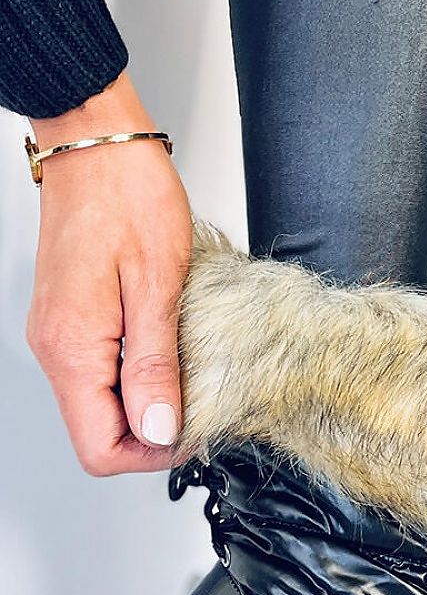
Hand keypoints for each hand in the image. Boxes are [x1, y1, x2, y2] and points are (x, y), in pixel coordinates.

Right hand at [26, 72, 192, 475]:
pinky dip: (138, 370)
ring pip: (101, 402)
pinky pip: (101, 369)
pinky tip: (169, 343)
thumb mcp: (158, 285)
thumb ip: (156, 365)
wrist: (97, 141)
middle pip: (99, 431)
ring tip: (190, 366)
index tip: (195, 430)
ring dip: (148, 397)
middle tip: (203, 399)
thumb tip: (159, 429)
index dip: (152, 453)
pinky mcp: (73, 316)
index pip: (99, 447)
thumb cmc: (127, 194)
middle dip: (153, 429)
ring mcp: (61, 332)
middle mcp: (57, 347)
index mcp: (73, 347)